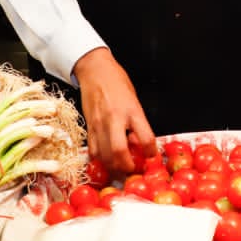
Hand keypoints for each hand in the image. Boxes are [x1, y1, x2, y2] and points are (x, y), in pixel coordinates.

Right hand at [71, 48, 156, 175]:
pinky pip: (93, 149)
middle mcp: (115, 119)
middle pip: (119, 152)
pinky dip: (100, 158)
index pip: (146, 138)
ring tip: (120, 168)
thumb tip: (140, 142)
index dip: (150, 152)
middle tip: (132, 170)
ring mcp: (99, 124)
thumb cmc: (117, 81)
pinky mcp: (89, 126)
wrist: (95, 70)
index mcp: (132, 110)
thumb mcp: (134, 99)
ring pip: (104, 155)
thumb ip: (137, 121)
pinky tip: (106, 159)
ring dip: (113, 166)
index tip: (151, 156)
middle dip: (127, 167)